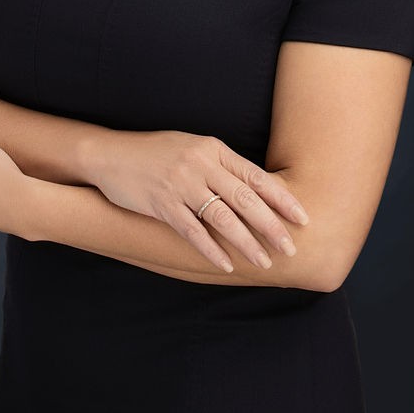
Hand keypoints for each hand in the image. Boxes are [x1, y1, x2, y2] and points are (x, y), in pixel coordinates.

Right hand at [87, 130, 308, 273]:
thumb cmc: (156, 152)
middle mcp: (200, 165)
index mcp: (213, 149)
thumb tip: (254, 190)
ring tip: (264, 261)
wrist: (111, 154)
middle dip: (271, 225)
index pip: (255, 176)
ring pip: (223, 217)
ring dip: (246, 242)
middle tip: (290, 247)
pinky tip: (226, 265)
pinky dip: (211, 250)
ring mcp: (181, 184)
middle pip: (245, 198)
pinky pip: (192, 231)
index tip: (302, 217)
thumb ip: (220, 165)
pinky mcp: (162, 203)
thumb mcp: (193, 148)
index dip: (281, 198)